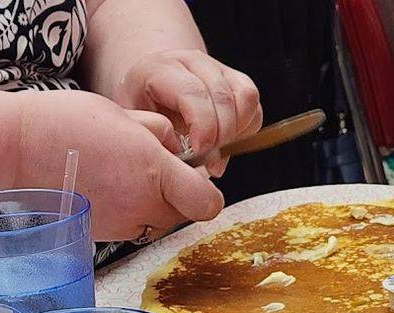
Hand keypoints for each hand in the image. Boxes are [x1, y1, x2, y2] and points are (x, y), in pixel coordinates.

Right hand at [16, 90, 223, 241]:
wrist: (18, 153)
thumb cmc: (66, 125)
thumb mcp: (123, 114)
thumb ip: (158, 134)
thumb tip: (176, 147)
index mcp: (155, 172)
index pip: (208, 202)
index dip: (206, 190)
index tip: (194, 175)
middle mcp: (145, 206)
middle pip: (186, 213)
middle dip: (179, 193)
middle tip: (153, 168)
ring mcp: (127, 226)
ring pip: (161, 221)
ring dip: (155, 203)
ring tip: (124, 175)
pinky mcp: (109, 236)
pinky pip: (136, 226)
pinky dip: (132, 212)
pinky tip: (108, 189)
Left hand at [116, 50, 261, 174]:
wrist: (149, 90)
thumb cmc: (142, 115)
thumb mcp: (140, 129)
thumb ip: (162, 144)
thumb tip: (193, 171)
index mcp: (159, 70)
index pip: (193, 92)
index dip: (203, 126)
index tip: (200, 151)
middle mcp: (190, 61)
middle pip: (223, 96)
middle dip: (222, 135)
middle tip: (210, 160)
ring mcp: (216, 67)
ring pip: (245, 98)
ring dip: (238, 132)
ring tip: (219, 152)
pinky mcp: (234, 78)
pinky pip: (253, 104)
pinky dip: (247, 128)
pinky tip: (229, 141)